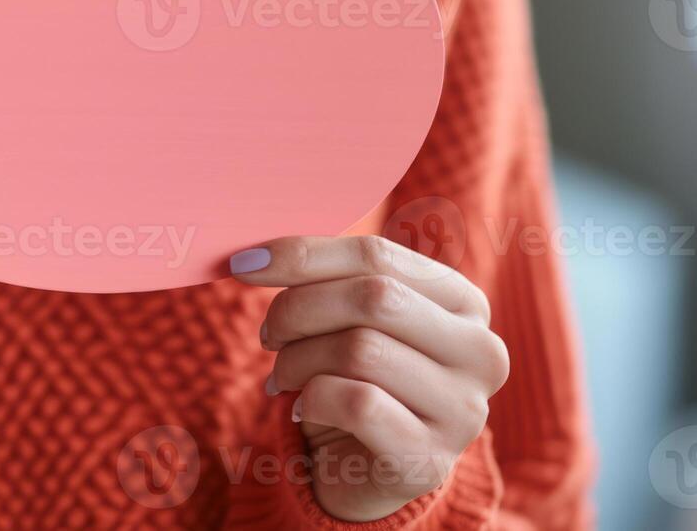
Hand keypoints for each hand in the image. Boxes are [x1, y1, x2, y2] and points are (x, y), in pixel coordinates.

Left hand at [231, 236, 509, 521]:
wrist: (360, 470)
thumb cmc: (351, 379)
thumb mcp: (346, 320)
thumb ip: (322, 278)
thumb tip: (253, 259)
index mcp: (463, 301)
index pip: (378, 255)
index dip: (304, 255)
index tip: (244, 264)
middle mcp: (480, 351)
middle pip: (374, 297)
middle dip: (299, 309)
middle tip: (268, 334)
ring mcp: (463, 409)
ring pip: (360, 349)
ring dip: (297, 359)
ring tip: (282, 375)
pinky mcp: (429, 458)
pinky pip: (355, 403)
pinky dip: (312, 399)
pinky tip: (302, 408)